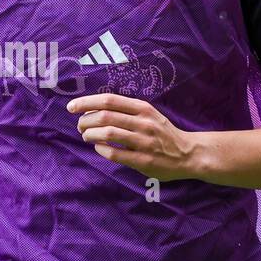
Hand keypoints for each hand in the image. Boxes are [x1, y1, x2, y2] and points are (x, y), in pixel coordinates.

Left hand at [67, 92, 199, 182]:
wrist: (188, 154)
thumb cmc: (162, 133)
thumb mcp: (149, 114)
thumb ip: (126, 111)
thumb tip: (94, 110)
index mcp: (143, 108)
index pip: (109, 100)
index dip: (87, 102)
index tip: (72, 107)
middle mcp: (143, 122)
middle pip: (105, 116)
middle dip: (85, 121)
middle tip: (80, 126)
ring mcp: (144, 142)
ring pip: (108, 133)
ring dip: (90, 135)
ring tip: (86, 136)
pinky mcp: (143, 160)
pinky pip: (115, 153)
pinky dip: (101, 149)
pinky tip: (98, 148)